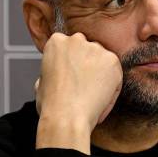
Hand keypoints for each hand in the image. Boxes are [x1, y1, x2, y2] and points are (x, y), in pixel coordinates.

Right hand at [34, 32, 121, 153]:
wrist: (67, 116)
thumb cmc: (52, 104)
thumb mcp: (42, 82)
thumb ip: (54, 70)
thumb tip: (58, 74)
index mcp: (57, 42)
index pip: (70, 47)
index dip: (72, 64)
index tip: (72, 77)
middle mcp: (76, 40)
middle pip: (87, 50)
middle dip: (87, 65)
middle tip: (84, 86)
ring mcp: (96, 49)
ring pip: (103, 61)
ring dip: (101, 75)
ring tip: (92, 96)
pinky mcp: (112, 60)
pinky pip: (115, 74)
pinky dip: (112, 88)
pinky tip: (101, 100)